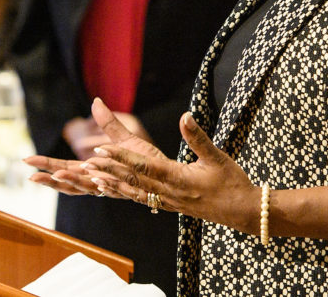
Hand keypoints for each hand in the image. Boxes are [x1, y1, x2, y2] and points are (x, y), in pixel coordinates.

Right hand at [25, 98, 158, 196]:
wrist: (171, 176)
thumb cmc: (148, 161)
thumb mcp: (126, 139)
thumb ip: (109, 124)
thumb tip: (95, 101)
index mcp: (95, 169)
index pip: (66, 168)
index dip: (47, 165)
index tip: (28, 161)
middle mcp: (100, 181)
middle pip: (69, 182)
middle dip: (50, 179)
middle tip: (30, 175)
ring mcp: (111, 187)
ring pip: (85, 189)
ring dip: (70, 183)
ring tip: (54, 176)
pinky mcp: (127, 189)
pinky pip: (110, 189)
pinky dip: (99, 184)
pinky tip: (89, 178)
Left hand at [85, 98, 259, 233]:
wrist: (241, 211)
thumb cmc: (231, 183)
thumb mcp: (217, 157)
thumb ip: (198, 137)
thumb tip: (185, 116)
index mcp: (178, 178)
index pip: (143, 166)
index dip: (121, 158)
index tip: (102, 149)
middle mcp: (169, 192)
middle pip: (132, 180)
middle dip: (108, 170)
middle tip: (85, 162)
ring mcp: (168, 201)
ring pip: (133, 191)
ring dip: (111, 183)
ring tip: (91, 176)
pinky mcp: (169, 205)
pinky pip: (141, 199)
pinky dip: (123, 193)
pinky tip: (111, 189)